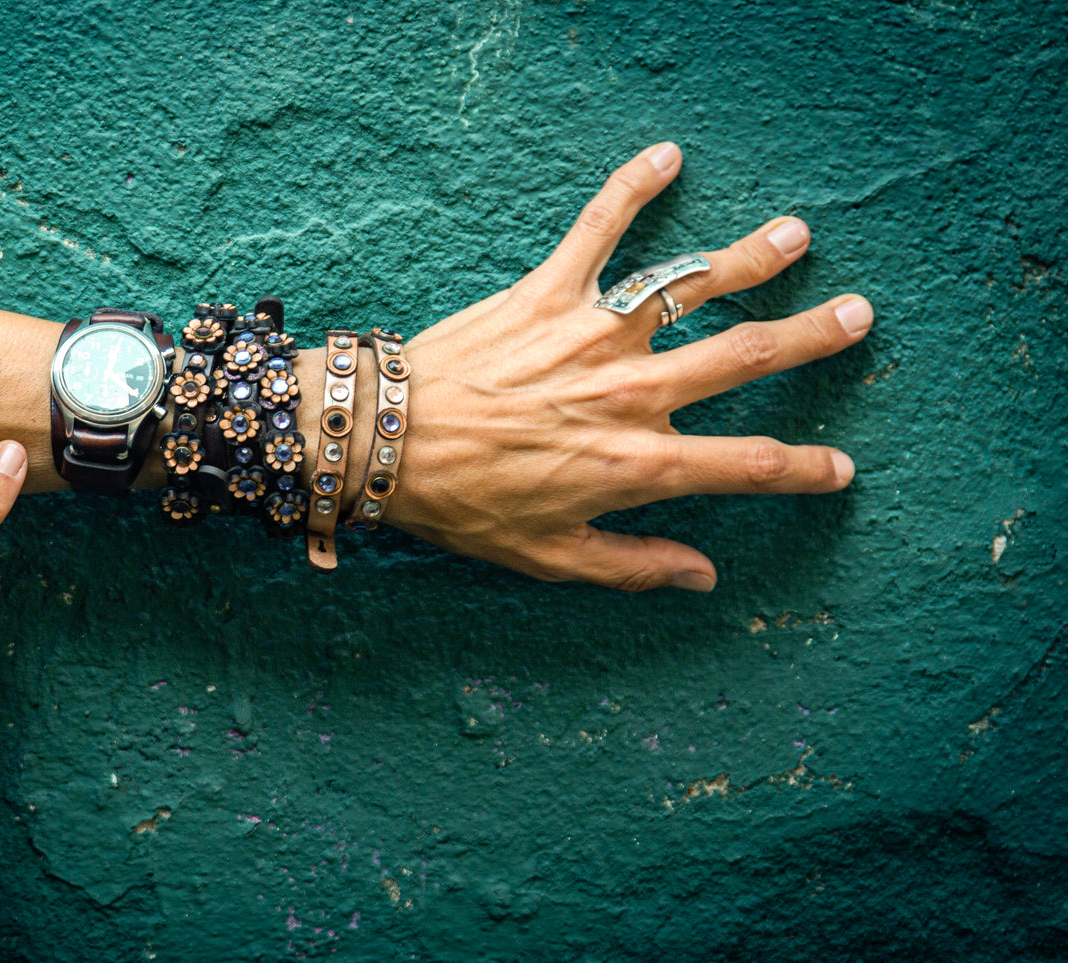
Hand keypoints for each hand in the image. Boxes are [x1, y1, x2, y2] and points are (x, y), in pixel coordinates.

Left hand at [391, 143, 869, 588]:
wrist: (384, 442)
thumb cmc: (464, 504)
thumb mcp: (550, 557)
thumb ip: (633, 565)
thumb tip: (702, 578)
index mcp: (636, 462)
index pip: (747, 465)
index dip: (804, 471)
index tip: (840, 469)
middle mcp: (629, 391)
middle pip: (744, 358)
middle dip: (810, 338)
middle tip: (858, 316)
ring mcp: (592, 334)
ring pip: (690, 286)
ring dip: (750, 258)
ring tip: (797, 235)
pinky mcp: (547, 292)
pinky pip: (598, 229)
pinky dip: (632, 189)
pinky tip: (668, 157)